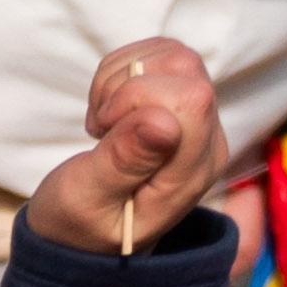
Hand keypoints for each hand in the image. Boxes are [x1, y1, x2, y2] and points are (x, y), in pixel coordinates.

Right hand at [24, 38, 225, 251]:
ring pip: (173, 55)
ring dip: (120, 79)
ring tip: (104, 123)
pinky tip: (107, 110)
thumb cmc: (79, 222)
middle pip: (184, 69)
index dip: (135, 99)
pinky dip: (119, 72)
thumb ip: (124, 161)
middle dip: (125, 88)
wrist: (78, 231)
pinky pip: (157, 55)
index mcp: (193, 169)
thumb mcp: (88, 198)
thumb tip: (163, 121)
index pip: (190, 97)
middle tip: (101, 130)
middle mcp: (208, 141)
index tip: (105, 132)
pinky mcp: (178, 102)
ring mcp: (197, 119)